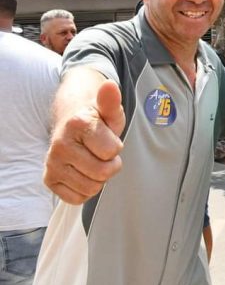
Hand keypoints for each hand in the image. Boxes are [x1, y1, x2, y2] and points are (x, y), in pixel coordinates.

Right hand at [44, 80, 124, 203]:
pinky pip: (77, 198)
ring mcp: (52, 163)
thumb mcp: (109, 111)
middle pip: (103, 172)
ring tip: (92, 161)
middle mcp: (60, 144)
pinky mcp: (49, 179)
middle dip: (110, 165)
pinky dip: (85, 189)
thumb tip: (109, 86)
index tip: (108, 139)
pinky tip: (82, 172)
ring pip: (92, 188)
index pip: (112, 151)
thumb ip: (112, 102)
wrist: (71, 124)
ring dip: (99, 178)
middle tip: (103, 154)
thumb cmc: (97, 120)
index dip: (116, 147)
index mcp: (77, 124)